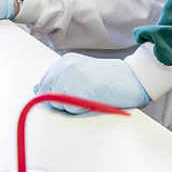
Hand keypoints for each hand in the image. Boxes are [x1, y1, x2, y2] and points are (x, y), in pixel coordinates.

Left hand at [33, 53, 150, 113]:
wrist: (135, 77)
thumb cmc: (111, 79)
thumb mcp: (82, 73)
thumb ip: (60, 79)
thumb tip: (37, 89)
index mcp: (65, 62)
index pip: (43, 85)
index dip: (56, 95)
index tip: (73, 94)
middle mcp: (65, 66)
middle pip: (47, 95)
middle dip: (62, 101)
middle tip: (84, 95)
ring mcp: (72, 77)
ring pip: (57, 104)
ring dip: (72, 106)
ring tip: (90, 96)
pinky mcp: (80, 89)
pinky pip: (70, 109)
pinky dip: (81, 109)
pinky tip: (94, 99)